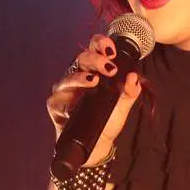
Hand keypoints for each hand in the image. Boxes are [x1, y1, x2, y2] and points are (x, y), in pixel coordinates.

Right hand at [46, 33, 142, 163]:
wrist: (97, 144)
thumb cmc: (107, 120)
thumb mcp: (123, 106)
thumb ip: (130, 91)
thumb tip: (134, 77)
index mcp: (93, 70)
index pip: (94, 50)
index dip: (100, 44)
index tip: (111, 50)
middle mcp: (77, 76)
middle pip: (81, 59)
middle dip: (95, 60)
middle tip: (109, 67)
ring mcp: (65, 91)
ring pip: (68, 78)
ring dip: (80, 78)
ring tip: (93, 80)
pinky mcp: (56, 106)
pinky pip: (57, 99)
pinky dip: (66, 100)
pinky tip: (74, 102)